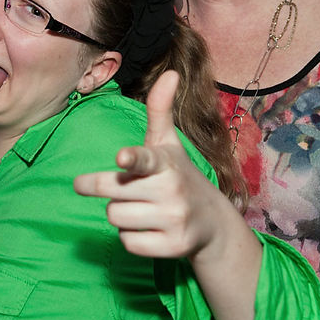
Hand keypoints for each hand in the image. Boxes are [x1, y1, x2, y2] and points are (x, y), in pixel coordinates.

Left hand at [73, 70, 233, 259]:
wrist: (213, 223)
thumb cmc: (179, 175)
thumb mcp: (169, 144)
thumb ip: (160, 110)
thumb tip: (171, 73)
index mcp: (166, 162)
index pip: (145, 158)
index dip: (132, 158)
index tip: (121, 157)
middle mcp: (171, 190)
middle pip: (112, 193)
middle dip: (106, 190)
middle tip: (115, 186)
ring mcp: (174, 220)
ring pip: (116, 218)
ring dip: (119, 213)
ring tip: (141, 208)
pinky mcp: (173, 247)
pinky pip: (128, 242)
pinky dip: (130, 237)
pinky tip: (148, 228)